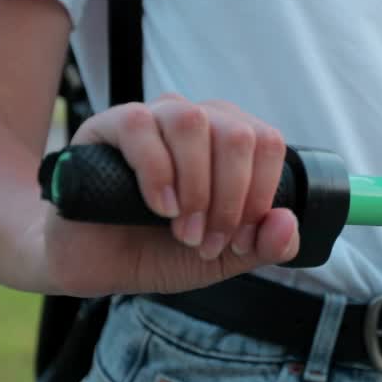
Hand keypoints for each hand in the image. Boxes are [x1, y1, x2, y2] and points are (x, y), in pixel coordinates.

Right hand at [42, 93, 298, 296]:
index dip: (260, 196)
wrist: (94, 264)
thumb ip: (264, 246)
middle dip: (230, 198)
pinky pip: (140, 126)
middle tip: (207, 241)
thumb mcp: (223, 258)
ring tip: (183, 229)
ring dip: (195, 186)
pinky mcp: (108, 125)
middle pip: (238, 134)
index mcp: (230, 141)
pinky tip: (158, 207)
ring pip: (192, 122)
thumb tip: (288, 222)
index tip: (238, 240)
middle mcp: (196, 121)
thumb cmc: (159, 250)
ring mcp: (153, 118)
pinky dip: (157, 172)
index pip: (268, 144)